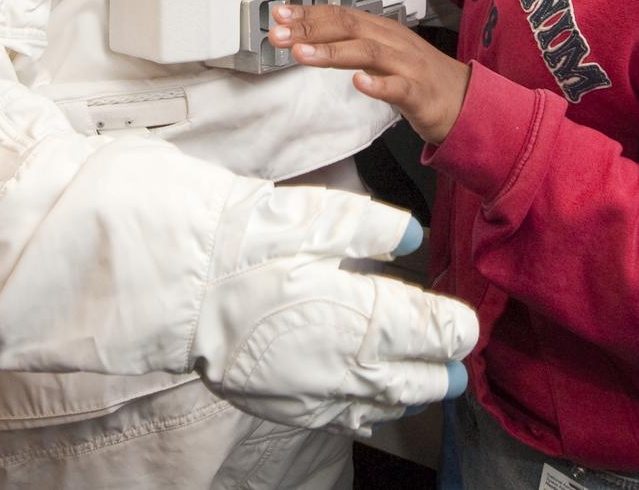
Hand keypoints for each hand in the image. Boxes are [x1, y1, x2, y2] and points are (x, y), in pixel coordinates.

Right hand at [191, 181, 476, 433]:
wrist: (172, 285)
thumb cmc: (242, 243)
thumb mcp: (311, 219)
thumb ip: (369, 229)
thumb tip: (413, 236)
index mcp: (356, 316)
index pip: (422, 331)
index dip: (449, 331)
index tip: (466, 328)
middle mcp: (341, 365)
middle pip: (405, 379)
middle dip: (436, 374)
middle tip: (458, 370)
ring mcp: (309, 392)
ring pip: (374, 406)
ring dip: (405, 398)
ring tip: (423, 392)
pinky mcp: (278, 404)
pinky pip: (335, 419)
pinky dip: (362, 416)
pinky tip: (367, 413)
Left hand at [269, 3, 469, 144]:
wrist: (465, 100)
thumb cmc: (420, 76)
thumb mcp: (383, 53)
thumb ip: (352, 44)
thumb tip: (311, 37)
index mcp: (382, 30)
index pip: (340, 15)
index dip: (308, 13)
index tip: (279, 15)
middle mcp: (393, 42)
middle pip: (349, 27)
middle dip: (310, 28)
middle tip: (279, 33)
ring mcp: (408, 66)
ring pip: (368, 52)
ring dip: (332, 51)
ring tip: (303, 54)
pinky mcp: (420, 93)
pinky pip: (398, 87)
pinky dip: (378, 84)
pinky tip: (359, 83)